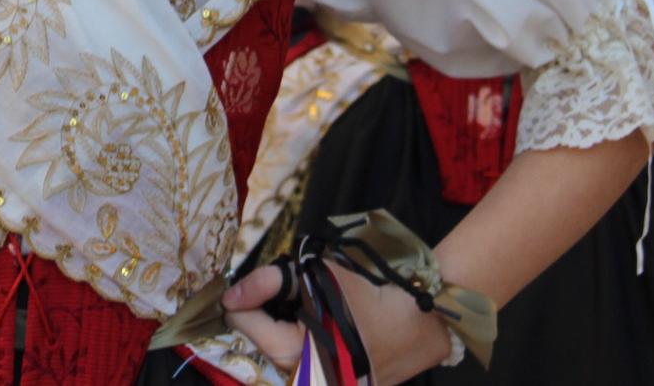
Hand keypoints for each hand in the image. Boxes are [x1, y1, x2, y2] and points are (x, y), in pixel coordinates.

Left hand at [222, 260, 452, 378]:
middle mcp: (303, 379)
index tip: (254, 282)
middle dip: (263, 314)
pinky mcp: (333, 384)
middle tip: (283, 292)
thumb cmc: (370, 297)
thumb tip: (232, 296)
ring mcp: (319, 384)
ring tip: (301, 306)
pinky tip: (316, 324)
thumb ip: (273, 281)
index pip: (244, 324)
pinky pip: (300, 363)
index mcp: (296, 355)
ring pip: (277, 353)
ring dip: (280, 328)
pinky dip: (299, 341)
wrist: (421, 323)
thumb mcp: (321, 278)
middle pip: (259, 341)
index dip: (243, 298)